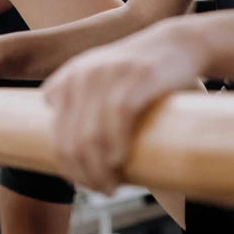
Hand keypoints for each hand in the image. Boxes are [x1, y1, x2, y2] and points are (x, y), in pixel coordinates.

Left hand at [43, 18, 207, 194]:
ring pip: (93, 135)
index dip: (69, 169)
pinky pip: (119, 118)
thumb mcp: (99, 79)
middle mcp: (84, 73)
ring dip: (101, 169)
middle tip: (103, 190)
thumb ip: (78, 105)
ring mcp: (110, 72)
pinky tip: (122, 162)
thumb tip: (67, 156)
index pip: (56, 136)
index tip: (87, 184)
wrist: (176, 44)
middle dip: (85, 175)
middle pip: (73, 140)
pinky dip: (118, 146)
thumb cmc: (137, 73)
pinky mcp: (139, 75)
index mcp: (68, 78)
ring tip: (113, 186)